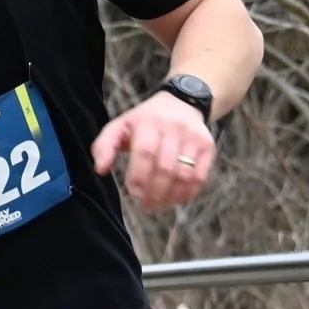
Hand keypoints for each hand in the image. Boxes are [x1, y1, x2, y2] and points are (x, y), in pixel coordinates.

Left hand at [92, 93, 215, 212]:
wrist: (182, 103)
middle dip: (153, 192)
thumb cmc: (145, 121)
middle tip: (144, 205)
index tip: (133, 192)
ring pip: (184, 175)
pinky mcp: (208, 147)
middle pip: (165, 168)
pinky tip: (175, 200)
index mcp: (149, 122)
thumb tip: (101, 170)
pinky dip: (187, 194)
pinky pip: (200, 177)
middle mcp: (175, 128)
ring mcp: (194, 138)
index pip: (145, 152)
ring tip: (157, 206)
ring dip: (170, 197)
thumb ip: (104, 146)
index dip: (139, 176)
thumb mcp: (120, 126)